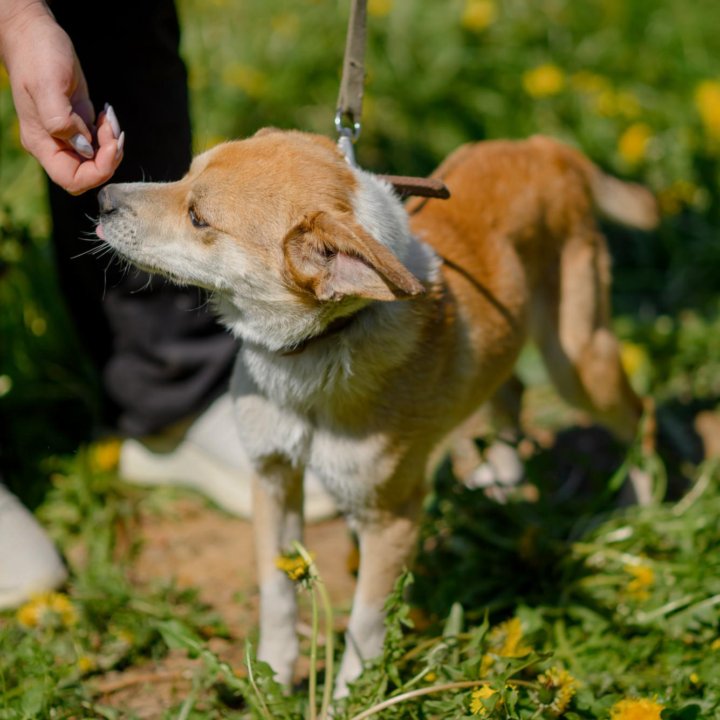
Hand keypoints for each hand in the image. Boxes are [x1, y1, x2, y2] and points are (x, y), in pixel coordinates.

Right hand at [0, 1, 123, 193]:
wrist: (34, 35)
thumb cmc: (37, 56)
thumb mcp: (48, 86)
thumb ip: (62, 121)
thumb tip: (84, 147)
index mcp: (43, 144)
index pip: (73, 180)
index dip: (97, 172)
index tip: (109, 146)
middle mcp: (55, 146)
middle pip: (90, 175)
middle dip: (109, 159)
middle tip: (112, 131)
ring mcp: (68, 137)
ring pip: (99, 161)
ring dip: (112, 145)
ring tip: (109, 119)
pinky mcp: (79, 125)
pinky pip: (101, 144)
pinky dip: (110, 134)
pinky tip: (107, 114)